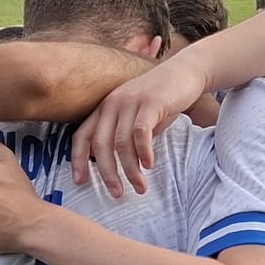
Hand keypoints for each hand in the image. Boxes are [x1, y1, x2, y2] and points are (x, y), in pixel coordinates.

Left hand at [74, 52, 213, 195]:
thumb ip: (124, 136)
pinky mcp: (150, 101)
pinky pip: (140, 132)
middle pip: (100, 144)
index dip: (78, 160)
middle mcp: (112, 103)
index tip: (80, 182)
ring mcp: (130, 101)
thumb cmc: (161, 99)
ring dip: (130, 169)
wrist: (186, 72)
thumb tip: (116, 165)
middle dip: (107, 173)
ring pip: (121, 143)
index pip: (82, 135)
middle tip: (116, 193)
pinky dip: (144, 152)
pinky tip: (149, 165)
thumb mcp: (135, 117)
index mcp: (104, 107)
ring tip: (140, 187)